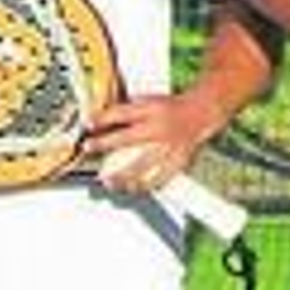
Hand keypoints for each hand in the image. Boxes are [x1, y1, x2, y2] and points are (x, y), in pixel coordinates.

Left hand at [87, 87, 220, 192]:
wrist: (201, 112)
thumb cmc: (171, 108)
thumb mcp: (148, 100)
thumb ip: (127, 110)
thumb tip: (100, 120)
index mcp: (152, 109)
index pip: (123, 112)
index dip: (103, 118)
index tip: (88, 124)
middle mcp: (160, 127)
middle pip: (128, 137)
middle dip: (105, 144)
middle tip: (89, 148)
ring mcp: (170, 145)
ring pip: (144, 164)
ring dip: (123, 174)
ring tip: (109, 181)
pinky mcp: (178, 158)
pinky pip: (161, 177)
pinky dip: (146, 185)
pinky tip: (134, 188)